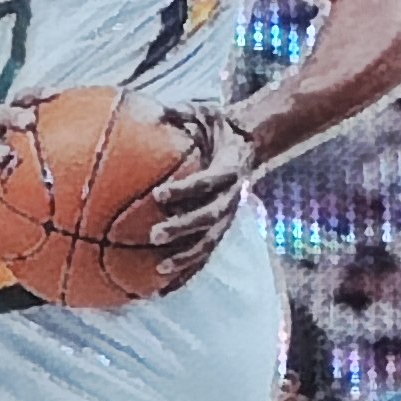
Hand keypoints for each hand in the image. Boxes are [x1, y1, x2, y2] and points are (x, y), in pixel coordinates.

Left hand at [145, 104, 255, 286]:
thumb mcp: (202, 112)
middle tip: (153, 234)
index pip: (208, 182)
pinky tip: (161, 289)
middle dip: (182, 228)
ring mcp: (227, 217)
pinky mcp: (219, 230)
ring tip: (158, 271)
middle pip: (209, 219)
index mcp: (229, 169)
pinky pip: (203, 255)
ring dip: (186, 258)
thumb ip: (180, 112)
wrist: (247, 144)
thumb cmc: (216, 127)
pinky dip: (186, 274)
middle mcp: (231, 198)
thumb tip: (154, 110)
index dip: (186, 190)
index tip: (159, 195)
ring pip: (209, 243)